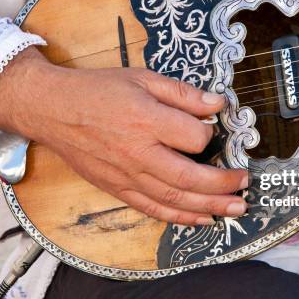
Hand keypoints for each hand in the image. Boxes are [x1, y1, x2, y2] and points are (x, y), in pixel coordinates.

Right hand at [0, 47, 247, 225]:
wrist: (53, 110)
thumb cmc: (97, 91)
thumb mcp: (142, 79)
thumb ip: (182, 94)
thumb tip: (217, 105)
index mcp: (147, 121)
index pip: (195, 138)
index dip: (210, 134)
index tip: (213, 129)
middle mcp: (139, 154)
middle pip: (191, 179)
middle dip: (224, 184)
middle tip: (245, 183)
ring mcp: (127, 176)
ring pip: (175, 201)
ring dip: (210, 208)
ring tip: (236, 209)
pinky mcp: (118, 189)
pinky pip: (153, 210)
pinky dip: (180, 218)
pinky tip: (201, 220)